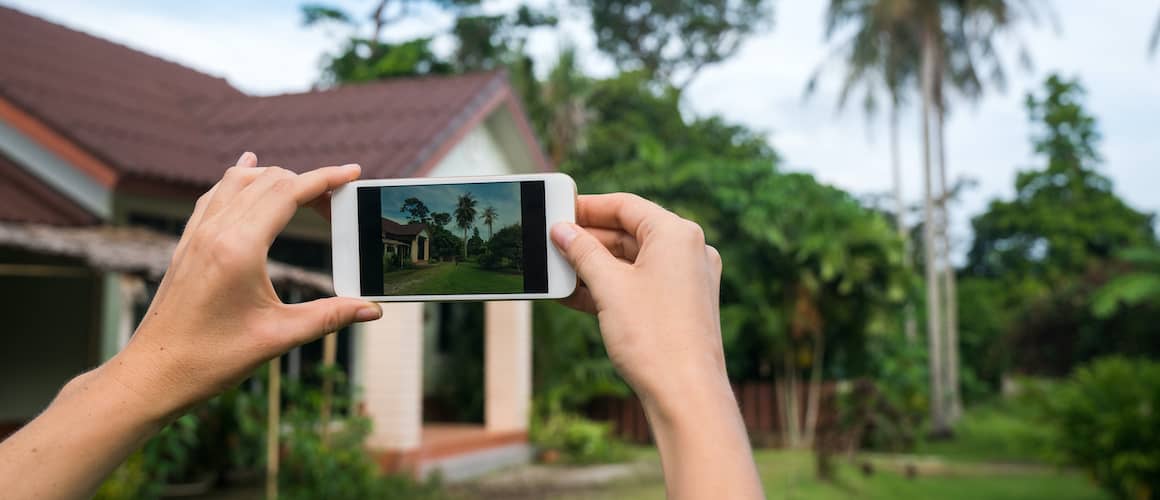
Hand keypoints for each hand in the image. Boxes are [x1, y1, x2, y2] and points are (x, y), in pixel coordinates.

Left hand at [102, 152, 381, 420]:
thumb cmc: (211, 359)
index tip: (353, 172)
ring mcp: (196, 234)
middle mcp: (215, 231)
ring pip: (239, 181)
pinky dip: (239, 179)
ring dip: (275, 178)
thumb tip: (372, 309)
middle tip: (339, 203)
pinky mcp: (186, 244)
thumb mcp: (279, 337)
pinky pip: (215, 195)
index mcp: (239, 248)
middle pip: (269, 181)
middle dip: (308, 183)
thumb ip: (330, 316)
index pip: (289, 193)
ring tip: (304, 190)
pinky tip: (247, 170)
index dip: (326, 179)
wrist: (153, 374)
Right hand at [550, 193, 760, 499]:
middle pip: (629, 233)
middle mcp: (689, 251)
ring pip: (633, 262)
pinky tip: (574, 295)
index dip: (588, 207)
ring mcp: (688, 281)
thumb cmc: (653, 337)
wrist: (685, 395)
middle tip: (551, 243)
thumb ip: (582, 252)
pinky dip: (610, 288)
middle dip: (588, 240)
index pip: (626, 206)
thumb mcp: (608, 287)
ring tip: (556, 271)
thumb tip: (561, 231)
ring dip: (594, 266)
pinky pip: (641, 285)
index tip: (558, 210)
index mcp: (677, 234)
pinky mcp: (682, 307)